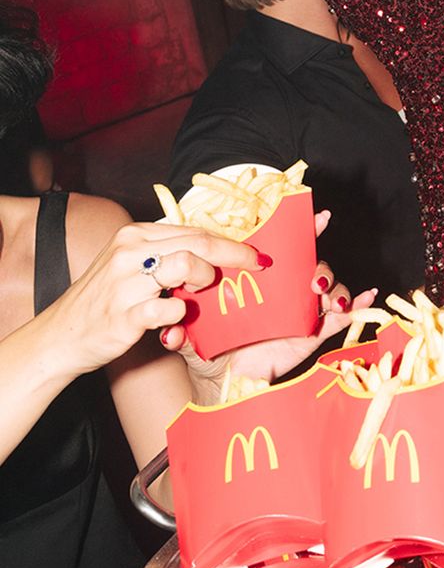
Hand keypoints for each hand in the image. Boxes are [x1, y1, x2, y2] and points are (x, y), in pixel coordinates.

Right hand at [50, 222, 262, 377]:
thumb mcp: (132, 264)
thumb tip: (214, 251)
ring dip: (204, 277)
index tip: (254, 252)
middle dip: (235, 254)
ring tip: (202, 290)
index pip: (194, 231)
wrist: (61, 336)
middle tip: (258, 265)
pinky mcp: (124, 315)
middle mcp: (130, 252)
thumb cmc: (105, 300)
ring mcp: (125, 283)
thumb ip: (167, 254)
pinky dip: (180, 313)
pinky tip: (177, 319)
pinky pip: (167, 308)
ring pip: (185, 264)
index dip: (229, 241)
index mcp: (136, 235)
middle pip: (198, 243)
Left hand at [160, 209, 377, 401]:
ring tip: (327, 298)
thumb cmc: (210, 350)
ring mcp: (303, 309)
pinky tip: (368, 297)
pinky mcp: (315, 331)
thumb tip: (171, 333)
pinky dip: (358, 305)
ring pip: (330, 287)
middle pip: (313, 264)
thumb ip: (182, 332)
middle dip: (321, 264)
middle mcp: (285, 289)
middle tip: (312, 278)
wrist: (225, 383)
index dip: (303, 230)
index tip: (318, 217)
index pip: (283, 248)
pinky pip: (342, 317)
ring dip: (336, 286)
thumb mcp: (192, 337)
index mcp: (260, 280)